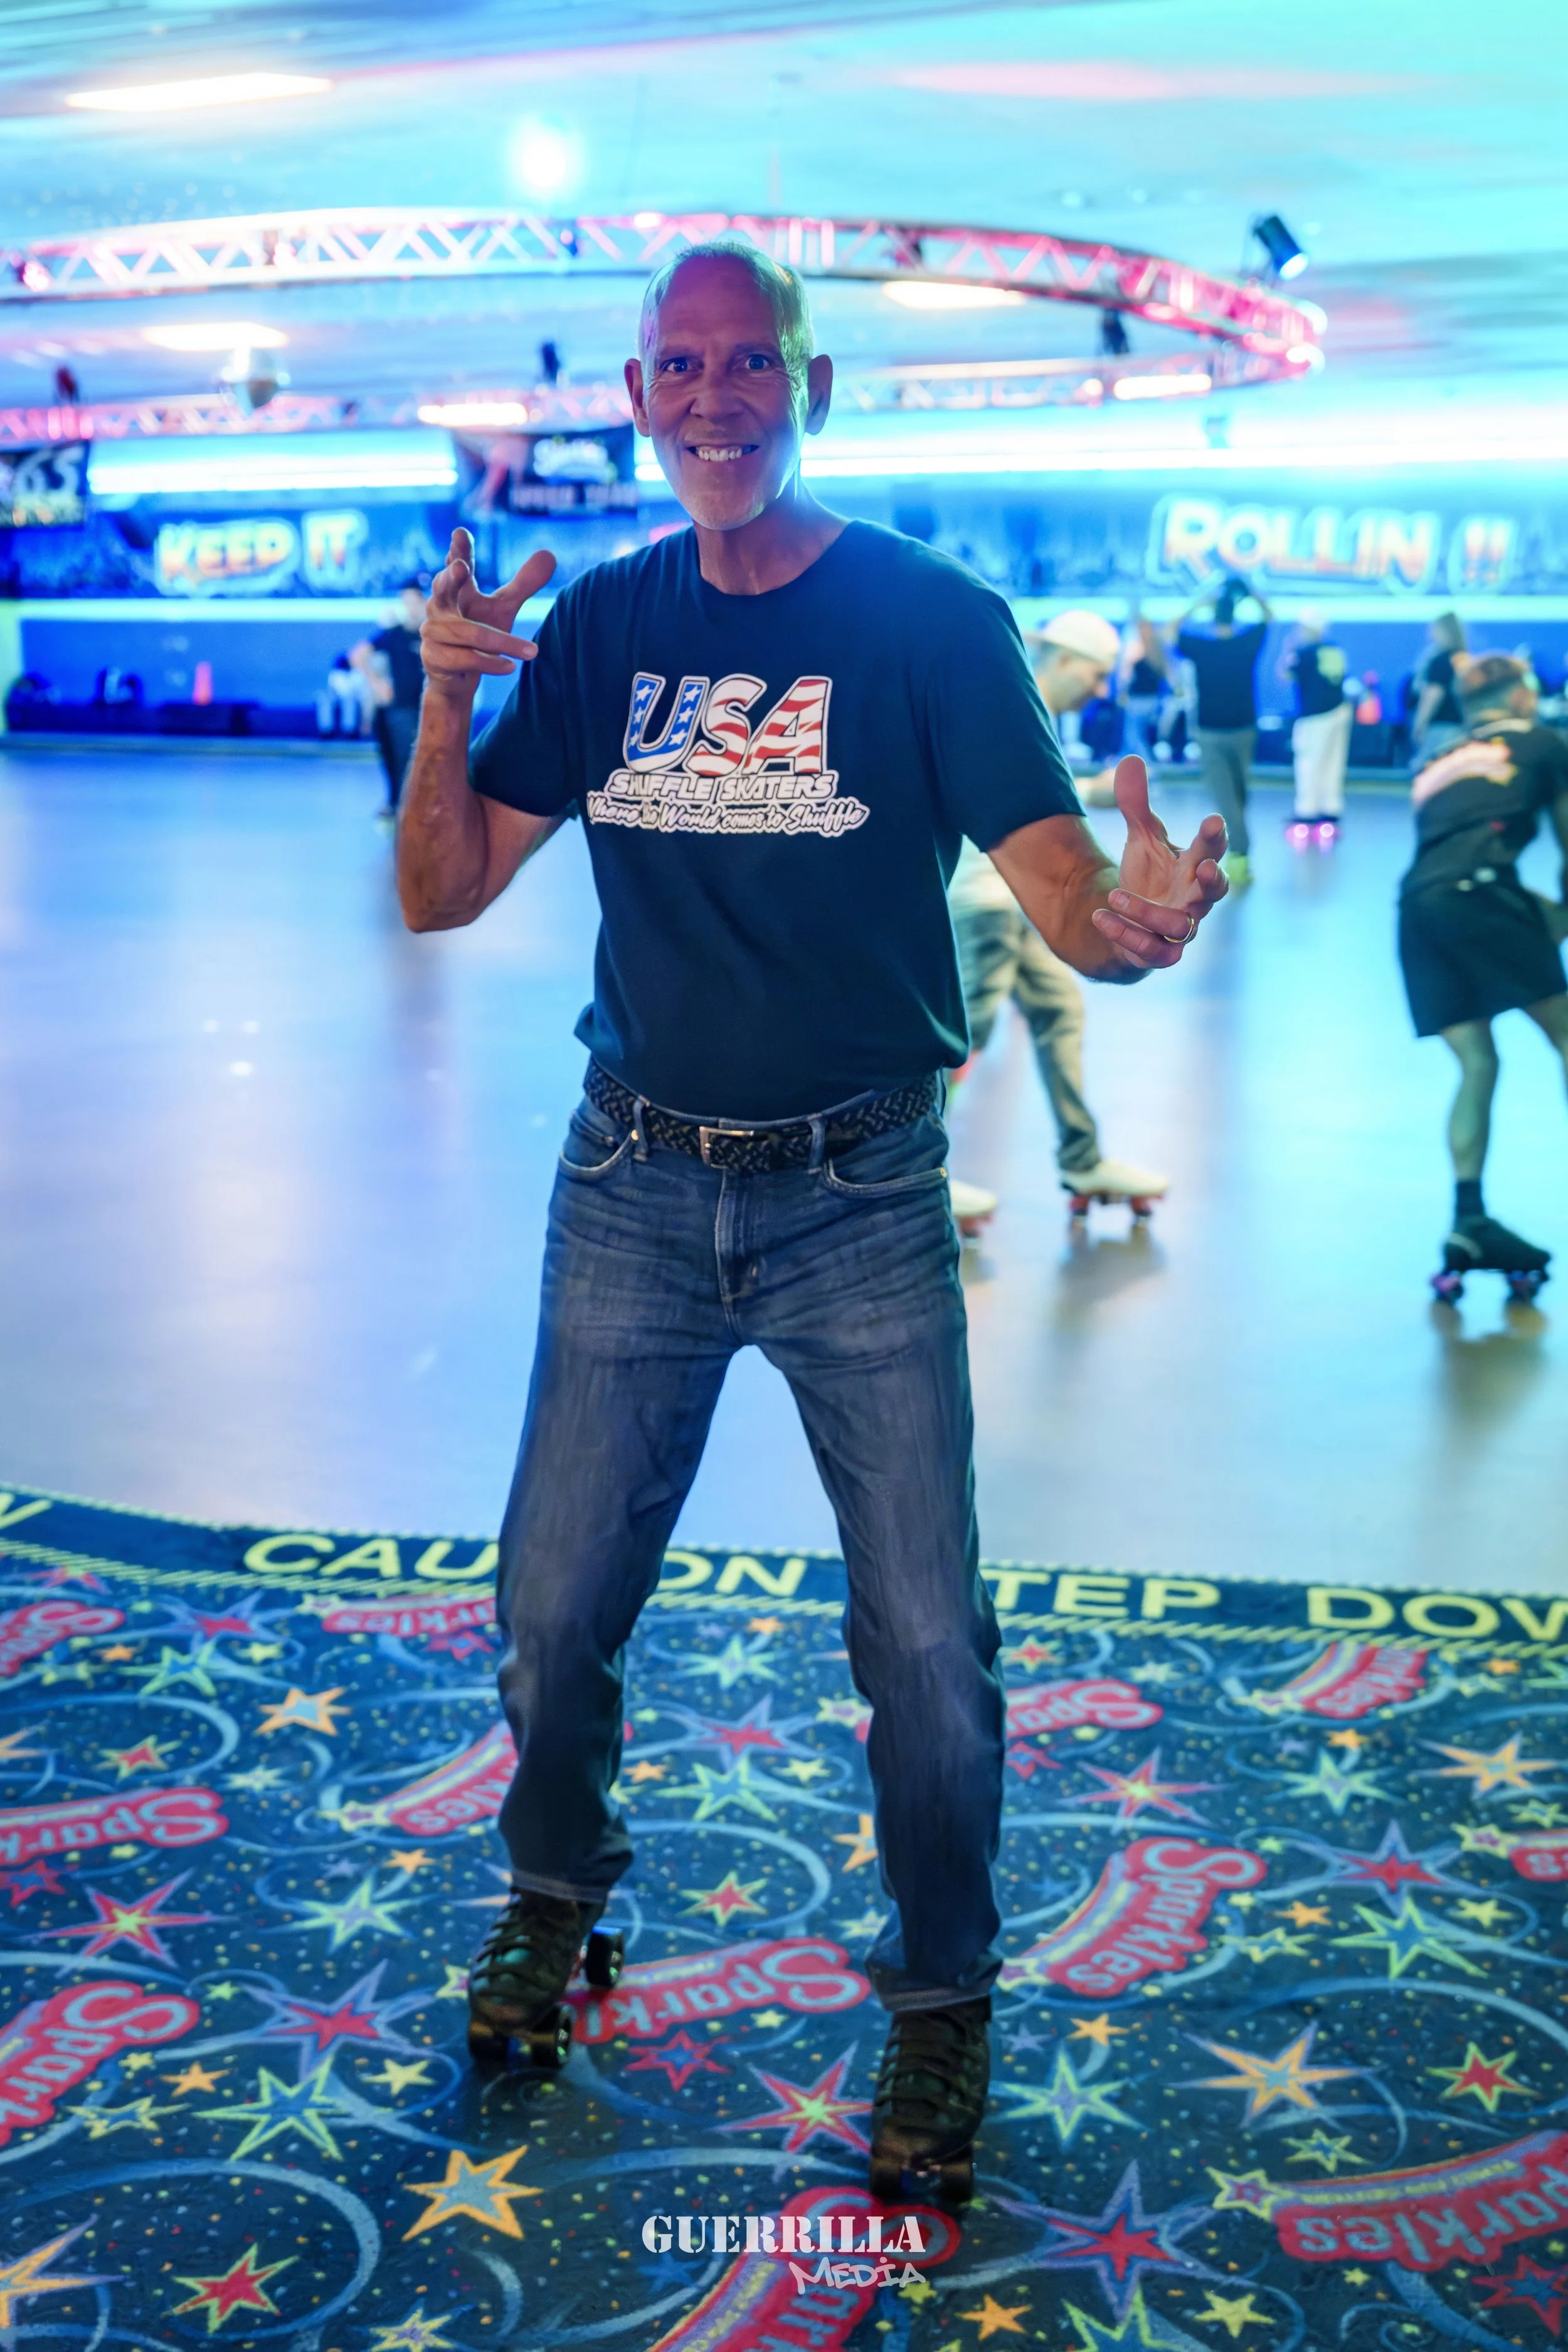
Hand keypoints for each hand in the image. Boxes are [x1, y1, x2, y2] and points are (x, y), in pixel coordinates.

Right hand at [420, 528, 556, 701]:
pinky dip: (491, 663)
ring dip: (503, 643)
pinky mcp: (435, 658)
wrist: (457, 678)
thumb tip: (550, 554)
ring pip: (469, 633)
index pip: (457, 564)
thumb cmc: (479, 633)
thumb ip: (523, 584)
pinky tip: (511, 667)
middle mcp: (439, 606)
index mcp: (456, 588)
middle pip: (443, 589)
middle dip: (451, 578)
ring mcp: (433, 632)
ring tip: (533, 651)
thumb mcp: (503, 607)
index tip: (460, 533)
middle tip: (461, 567)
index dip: (459, 550)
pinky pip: (466, 658)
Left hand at [1090, 754, 1227, 968]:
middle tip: (1203, 866)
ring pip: (1179, 926)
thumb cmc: (1149, 875)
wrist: (1129, 920)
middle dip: (1212, 879)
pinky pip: (1150, 951)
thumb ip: (1137, 805)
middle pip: (1215, 891)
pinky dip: (1126, 935)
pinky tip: (1101, 917)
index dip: (1215, 837)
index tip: (1212, 821)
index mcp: (1194, 867)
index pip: (1213, 850)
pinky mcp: (1158, 954)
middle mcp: (1194, 899)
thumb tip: (1130, 759)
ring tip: (1114, 893)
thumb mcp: (1141, 838)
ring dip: (1147, 911)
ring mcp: (1179, 930)